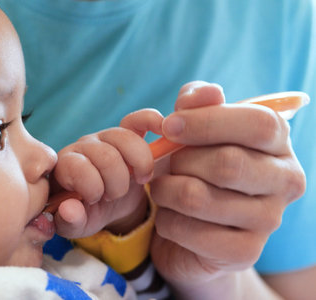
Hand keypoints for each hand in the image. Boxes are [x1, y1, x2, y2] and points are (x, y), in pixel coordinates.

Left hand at [52, 109, 163, 237]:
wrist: (104, 205)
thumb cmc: (86, 213)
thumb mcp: (76, 224)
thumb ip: (69, 221)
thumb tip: (70, 210)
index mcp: (65, 167)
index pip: (77, 166)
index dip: (92, 187)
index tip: (95, 200)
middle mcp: (83, 146)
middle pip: (106, 156)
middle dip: (117, 183)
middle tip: (113, 195)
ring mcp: (105, 137)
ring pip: (125, 138)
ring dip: (138, 165)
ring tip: (138, 180)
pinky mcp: (126, 133)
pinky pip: (138, 120)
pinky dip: (150, 121)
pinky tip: (162, 130)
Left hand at [149, 82, 305, 291]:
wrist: (192, 224)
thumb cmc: (193, 166)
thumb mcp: (192, 128)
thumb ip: (196, 103)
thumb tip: (205, 94)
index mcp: (278, 142)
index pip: (258, 124)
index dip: (207, 122)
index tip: (170, 126)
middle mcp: (285, 180)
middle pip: (228, 164)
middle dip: (181, 161)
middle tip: (166, 164)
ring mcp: (269, 220)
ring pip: (199, 198)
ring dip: (166, 191)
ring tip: (163, 189)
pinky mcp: (245, 253)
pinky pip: (190, 232)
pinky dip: (167, 221)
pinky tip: (170, 217)